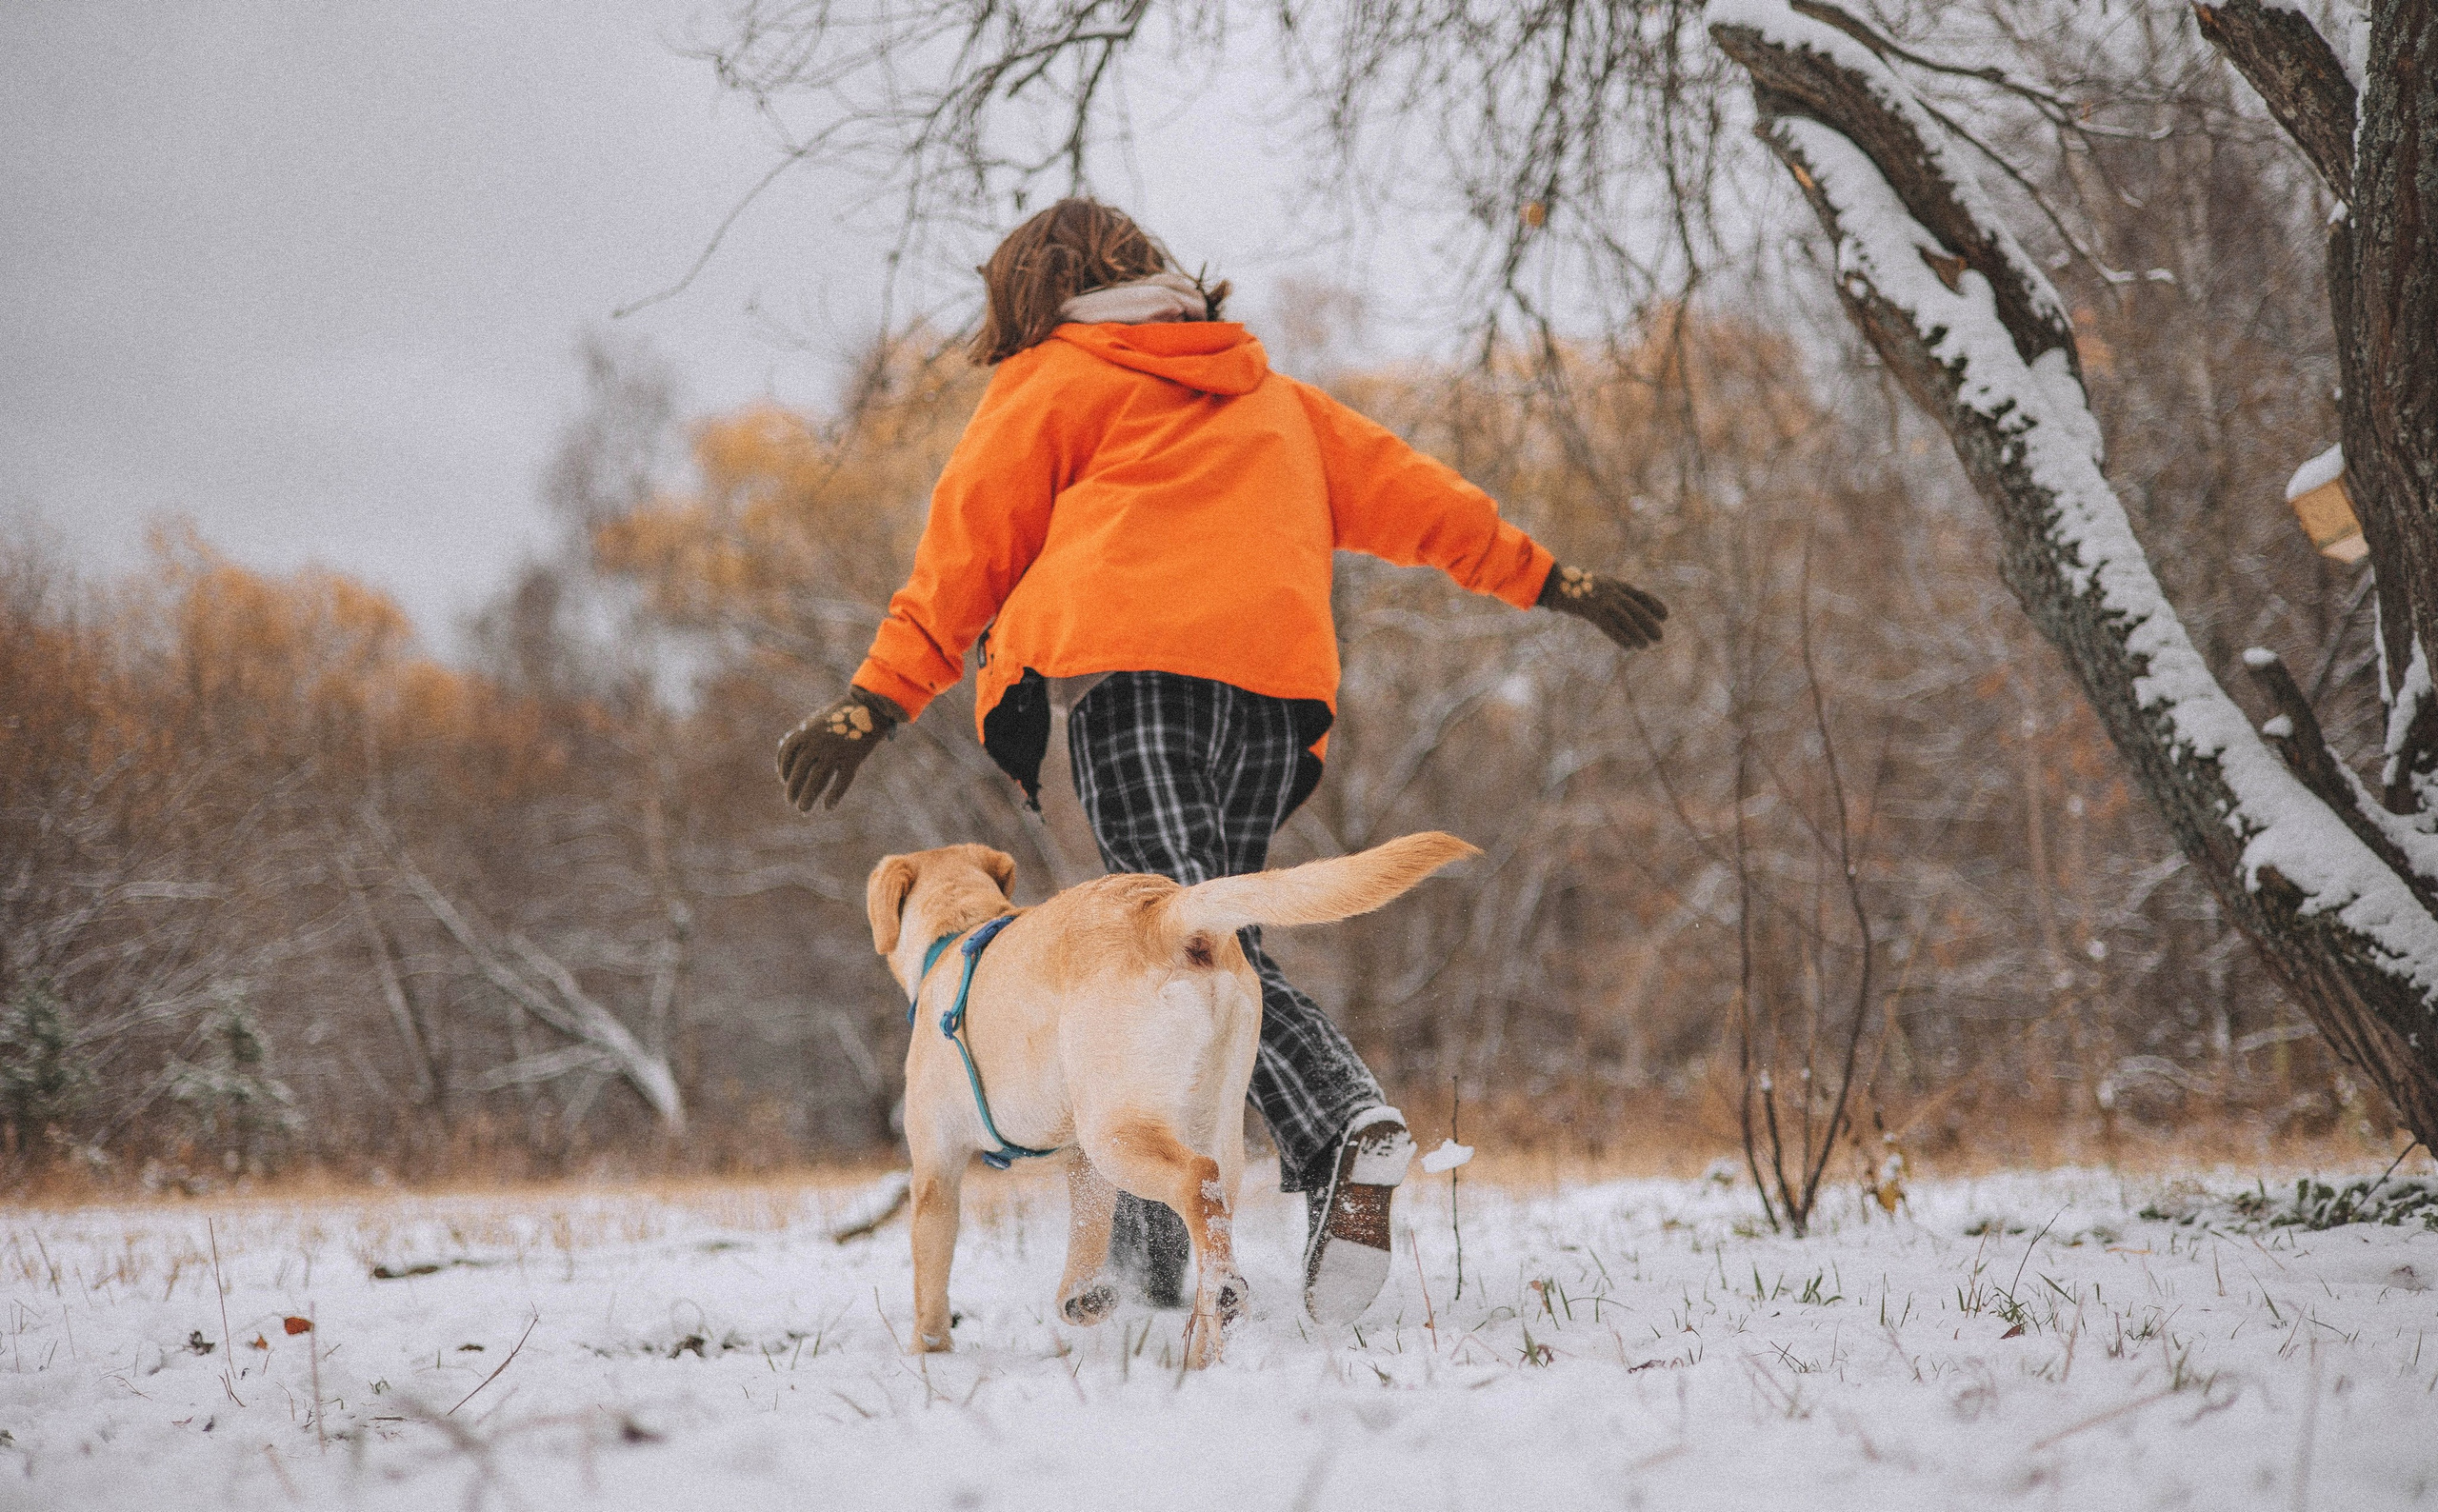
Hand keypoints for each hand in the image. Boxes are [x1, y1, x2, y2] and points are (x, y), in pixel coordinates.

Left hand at [776, 688, 906, 810]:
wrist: (868, 706)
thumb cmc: (840, 716)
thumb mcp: (815, 721)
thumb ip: (800, 735)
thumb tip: (783, 752)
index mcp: (806, 732)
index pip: (786, 755)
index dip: (783, 771)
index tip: (784, 782)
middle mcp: (818, 742)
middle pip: (800, 771)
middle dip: (793, 790)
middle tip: (792, 803)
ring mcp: (835, 751)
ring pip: (818, 780)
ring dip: (808, 797)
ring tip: (803, 809)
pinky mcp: (854, 757)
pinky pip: (842, 781)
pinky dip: (834, 796)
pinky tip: (828, 807)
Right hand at [1537, 563, 1667, 650]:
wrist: (1554, 583)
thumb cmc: (1574, 586)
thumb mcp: (1598, 586)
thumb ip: (1611, 593)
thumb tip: (1624, 606)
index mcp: (1615, 584)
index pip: (1640, 594)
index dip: (1654, 605)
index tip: (1666, 616)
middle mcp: (1612, 591)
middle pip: (1636, 608)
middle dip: (1649, 623)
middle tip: (1660, 637)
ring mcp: (1602, 600)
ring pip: (1626, 619)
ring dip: (1638, 633)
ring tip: (1646, 645)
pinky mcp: (1591, 611)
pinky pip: (1609, 626)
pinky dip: (1620, 636)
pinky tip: (1629, 646)